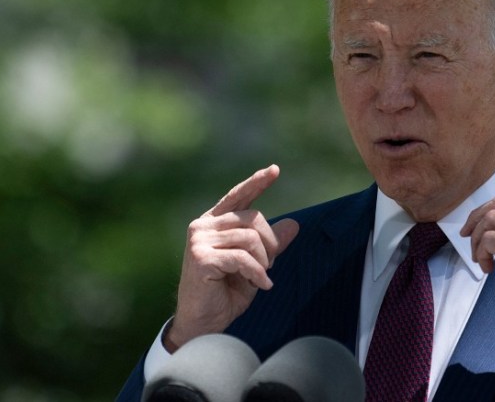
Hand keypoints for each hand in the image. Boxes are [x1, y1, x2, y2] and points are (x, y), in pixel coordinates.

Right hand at [165, 165, 299, 351]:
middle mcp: (203, 226)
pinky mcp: (200, 257)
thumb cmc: (227, 293)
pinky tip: (262, 285)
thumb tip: (295, 224)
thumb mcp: (256, 264)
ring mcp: (199, 240)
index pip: (238, 196)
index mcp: (214, 223)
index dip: (257, 182)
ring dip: (263, 261)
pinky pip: (242, 257)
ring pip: (250, 237)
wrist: (204, 324)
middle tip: (270, 266)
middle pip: (253, 218)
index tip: (275, 170)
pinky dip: (257, 273)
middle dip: (270, 243)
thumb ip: (271, 244)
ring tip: (261, 278)